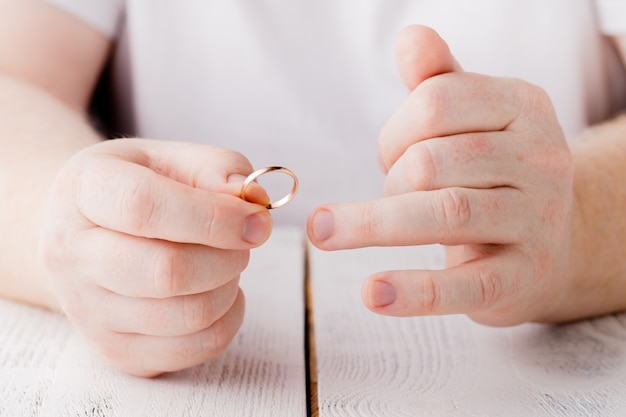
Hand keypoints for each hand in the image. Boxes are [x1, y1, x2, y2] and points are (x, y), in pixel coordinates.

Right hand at [39, 139, 271, 375]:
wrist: (85, 233)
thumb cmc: (138, 188)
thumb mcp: (171, 158)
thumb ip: (217, 167)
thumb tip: (255, 200)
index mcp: (83, 190)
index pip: (143, 207)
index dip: (213, 217)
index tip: (257, 221)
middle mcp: (73, 255)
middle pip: (168, 272)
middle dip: (229, 256)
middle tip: (243, 239)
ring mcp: (91, 312)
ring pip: (190, 315)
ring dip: (230, 285)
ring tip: (225, 261)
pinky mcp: (118, 350)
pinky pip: (197, 348)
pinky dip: (228, 318)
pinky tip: (217, 290)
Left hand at [307, 25, 574, 325]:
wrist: (549, 245)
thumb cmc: (493, 175)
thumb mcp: (475, 120)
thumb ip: (440, 81)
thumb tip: (411, 40)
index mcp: (523, 108)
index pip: (436, 102)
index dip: (394, 131)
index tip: (391, 155)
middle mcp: (541, 160)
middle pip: (431, 160)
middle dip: (388, 179)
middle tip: (388, 194)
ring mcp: (536, 222)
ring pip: (444, 214)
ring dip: (373, 224)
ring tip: (326, 234)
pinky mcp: (520, 280)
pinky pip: (464, 286)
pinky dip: (413, 291)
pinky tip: (372, 293)